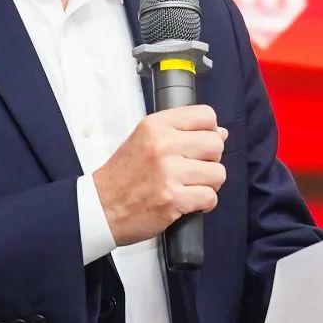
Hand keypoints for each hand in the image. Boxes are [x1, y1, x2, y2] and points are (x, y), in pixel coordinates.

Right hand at [92, 104, 226, 246]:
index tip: (199, 145)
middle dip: (211, 160)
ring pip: (218, 173)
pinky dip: (204, 203)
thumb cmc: (124, 174)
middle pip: (216, 145)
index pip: (206, 116)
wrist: (101, 206)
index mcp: (156, 125)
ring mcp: (169, 172)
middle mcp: (163, 144)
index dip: (210, 131)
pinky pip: (210, 197)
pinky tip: (188, 201)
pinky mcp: (173, 199)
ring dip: (209, 184)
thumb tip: (222, 133)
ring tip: (190, 187)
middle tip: (194, 169)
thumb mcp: (145, 139)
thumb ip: (180, 133)